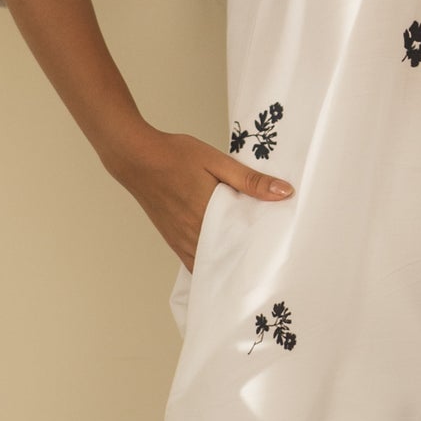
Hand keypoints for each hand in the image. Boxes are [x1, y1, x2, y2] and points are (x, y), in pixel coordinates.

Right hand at [107, 128, 291, 270]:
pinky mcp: (173, 240)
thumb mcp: (217, 161)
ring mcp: (181, 241)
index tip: (279, 253)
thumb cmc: (175, 156)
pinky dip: (210, 263)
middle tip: (270, 257)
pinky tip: (223, 256)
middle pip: (229, 259)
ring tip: (250, 258)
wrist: (136, 157)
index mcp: (209, 217)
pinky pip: (195, 261)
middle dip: (248, 260)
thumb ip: (250, 180)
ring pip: (212, 264)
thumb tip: (284, 192)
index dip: (261, 253)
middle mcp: (194, 236)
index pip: (243, 247)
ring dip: (229, 263)